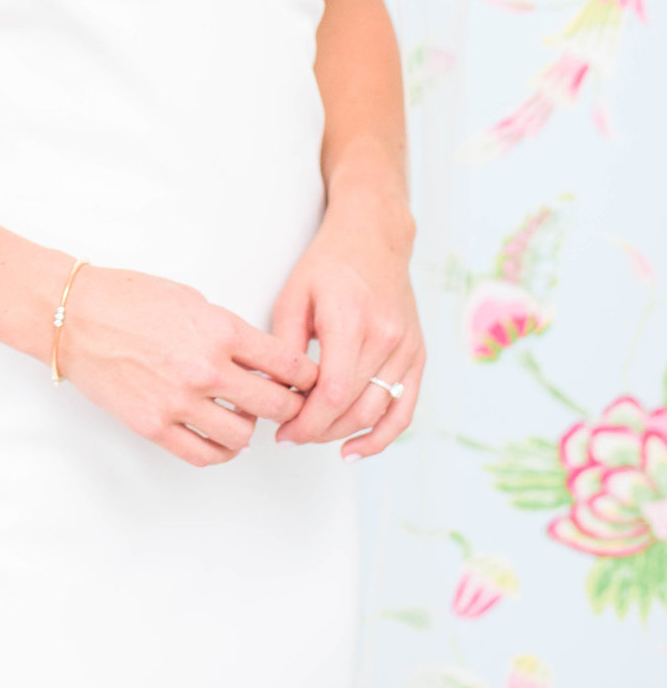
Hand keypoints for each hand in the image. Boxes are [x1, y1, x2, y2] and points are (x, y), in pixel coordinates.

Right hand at [57, 265, 313, 467]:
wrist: (75, 316)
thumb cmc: (128, 299)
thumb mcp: (191, 299)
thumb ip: (228, 331)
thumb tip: (259, 360)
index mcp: (219, 330)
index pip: (286, 364)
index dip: (305, 376)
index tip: (307, 380)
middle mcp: (205, 369)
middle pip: (273, 404)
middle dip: (288, 405)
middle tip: (287, 404)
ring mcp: (179, 402)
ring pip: (242, 436)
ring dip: (251, 430)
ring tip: (245, 418)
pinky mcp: (154, 426)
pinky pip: (204, 454)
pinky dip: (222, 452)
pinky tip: (223, 442)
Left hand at [270, 197, 423, 459]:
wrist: (374, 238)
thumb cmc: (327, 265)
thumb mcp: (293, 296)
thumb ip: (284, 347)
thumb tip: (269, 391)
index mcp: (351, 320)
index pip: (331, 393)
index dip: (306, 422)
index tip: (282, 431)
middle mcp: (386, 337)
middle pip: (353, 408)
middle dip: (318, 431)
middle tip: (290, 435)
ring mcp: (407, 348)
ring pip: (377, 413)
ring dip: (342, 434)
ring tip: (313, 436)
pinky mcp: (418, 355)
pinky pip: (404, 409)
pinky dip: (382, 436)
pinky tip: (355, 449)